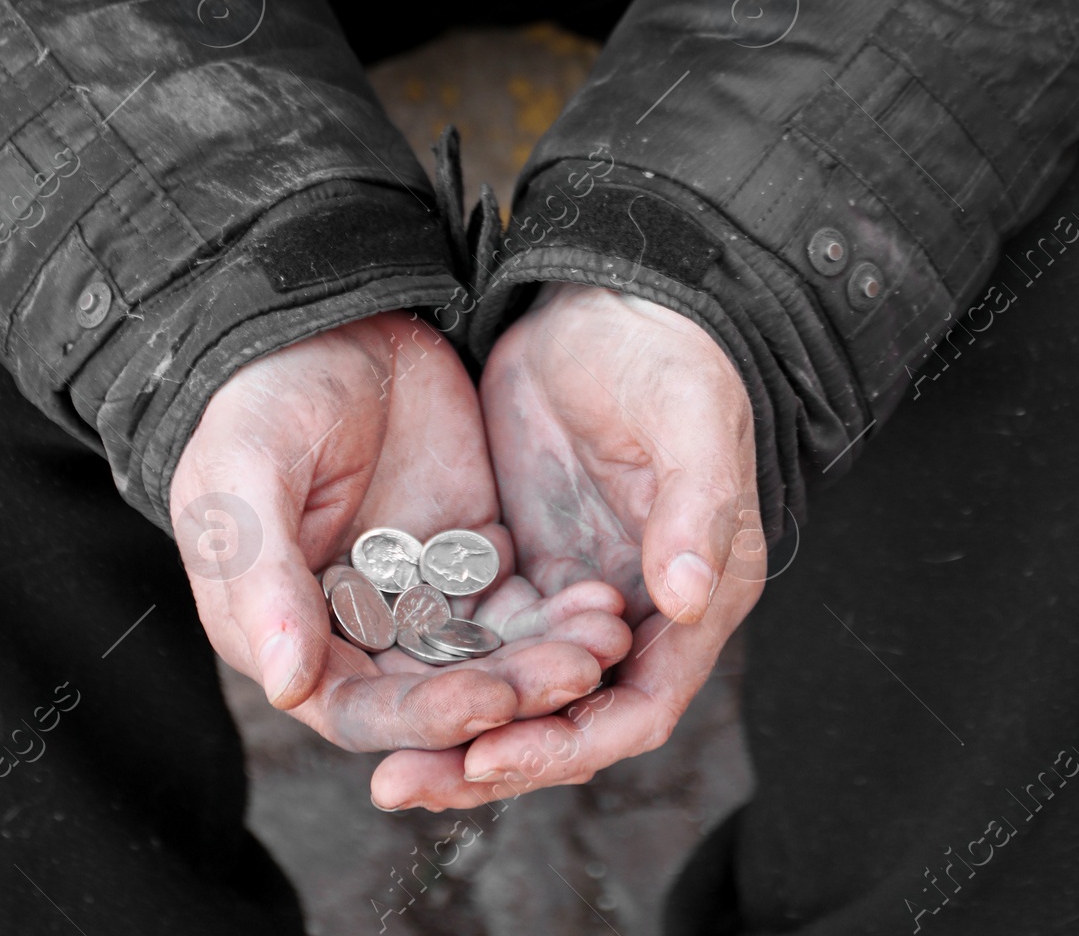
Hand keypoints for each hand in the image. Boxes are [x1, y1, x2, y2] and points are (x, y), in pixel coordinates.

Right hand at [169, 312, 630, 787]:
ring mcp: (414, 594)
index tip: (489, 700)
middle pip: (433, 693)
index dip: (423, 716)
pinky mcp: (468, 556)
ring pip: (484, 657)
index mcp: (282, 632)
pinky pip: (516, 604)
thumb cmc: (264, 395)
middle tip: (575, 674)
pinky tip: (601, 605)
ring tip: (603, 643)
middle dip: (504, 693)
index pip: (357, 709)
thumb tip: (285, 686)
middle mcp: (352, 632)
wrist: (329, 316)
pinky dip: (556, 614)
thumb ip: (262, 579)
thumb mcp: (246, 473)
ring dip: (541, 662)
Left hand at [371, 284, 761, 809]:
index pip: (635, 708)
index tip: (492, 753)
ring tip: (383, 763)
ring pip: (518, 688)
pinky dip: (445, 667)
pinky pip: (484, 636)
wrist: (619, 296)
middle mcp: (642, 614)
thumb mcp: (691, 421)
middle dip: (493, 758)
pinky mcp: (529, 562)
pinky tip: (379, 683)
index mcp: (700, 598)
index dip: (568, 743)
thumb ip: (697, 507)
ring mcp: (580, 590)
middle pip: (567, 720)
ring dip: (459, 727)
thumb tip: (687, 594)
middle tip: (405, 782)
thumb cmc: (674, 355)